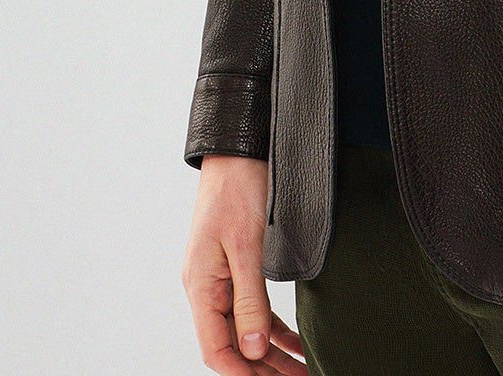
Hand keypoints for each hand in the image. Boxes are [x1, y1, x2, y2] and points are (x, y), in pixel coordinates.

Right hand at [182, 155, 308, 372]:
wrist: (239, 148)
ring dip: (271, 354)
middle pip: (231, 345)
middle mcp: (207, 288)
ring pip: (245, 331)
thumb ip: (249, 300)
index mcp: (200, 286)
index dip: (242, 373)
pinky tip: (295, 344)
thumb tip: (252, 350)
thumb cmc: (239, 188)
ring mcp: (221, 279)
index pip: (216, 349)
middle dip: (262, 370)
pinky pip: (253, 309)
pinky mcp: (237, 267)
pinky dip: (274, 329)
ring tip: (301, 372)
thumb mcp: (247, 246)